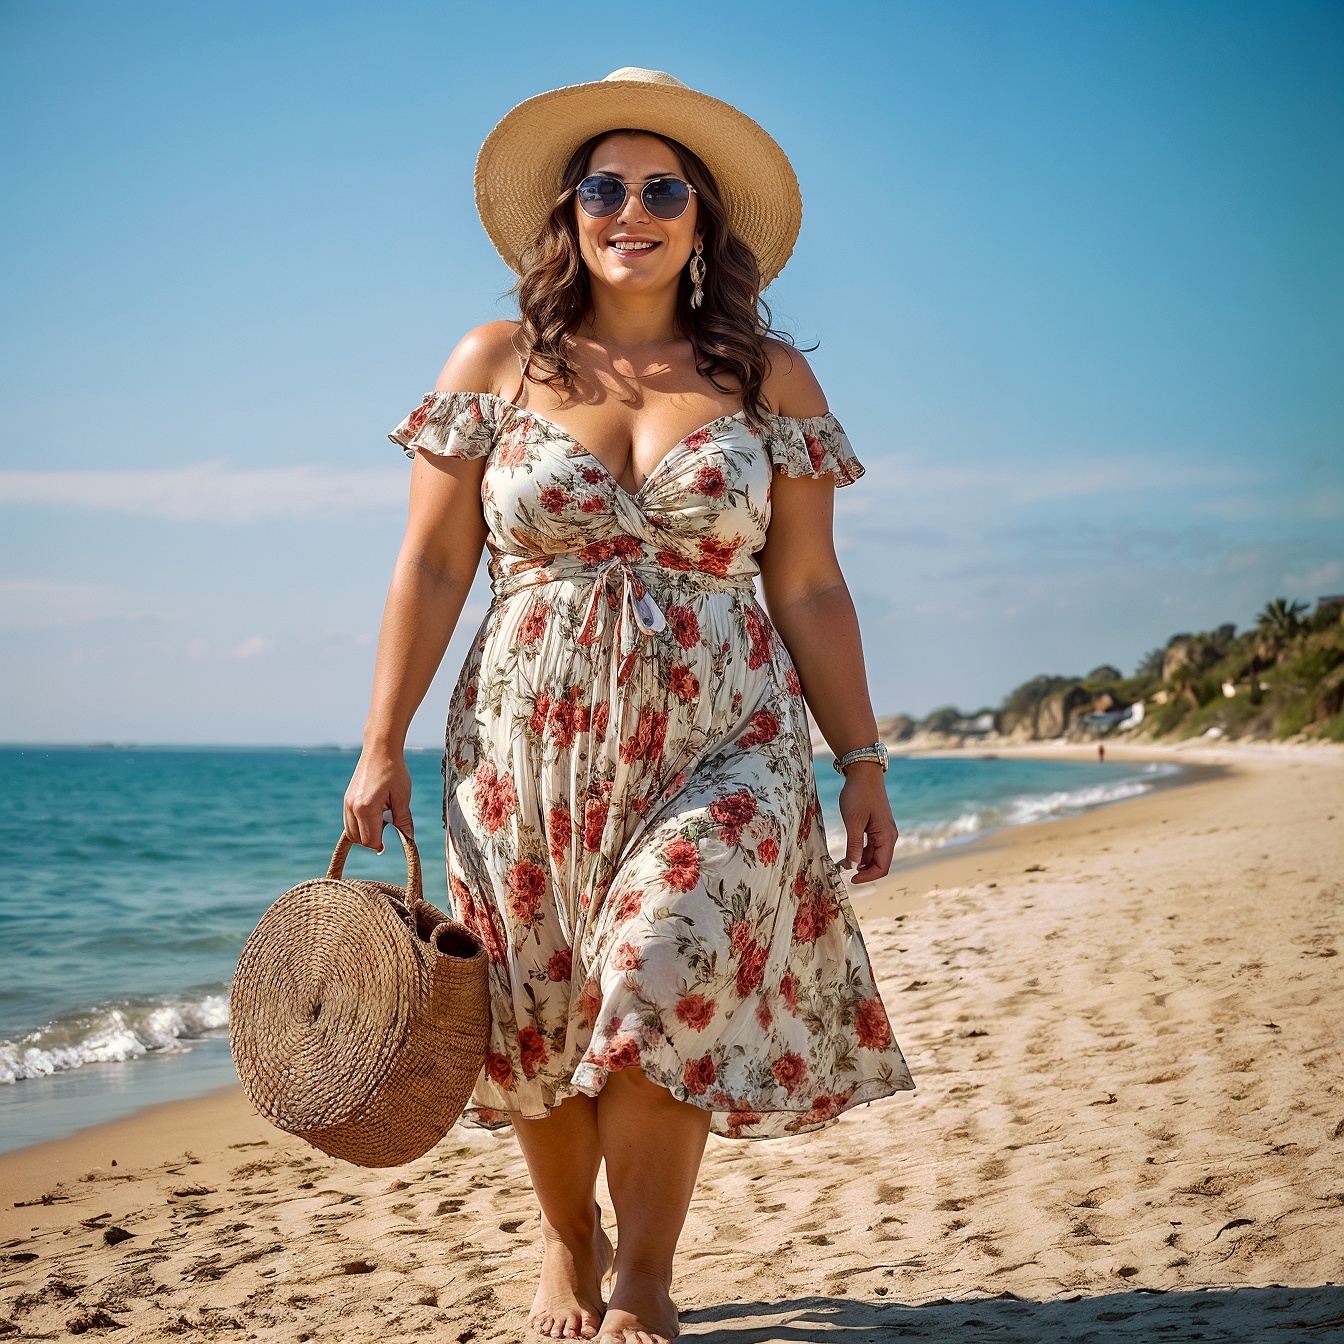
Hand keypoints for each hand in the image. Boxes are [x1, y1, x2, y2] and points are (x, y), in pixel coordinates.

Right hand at [343, 744, 412, 852]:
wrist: (380, 750)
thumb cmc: (393, 771)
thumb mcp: (402, 797)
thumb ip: (403, 820)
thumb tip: (409, 839)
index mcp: (366, 809)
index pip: (370, 841)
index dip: (381, 845)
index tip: (390, 842)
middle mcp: (352, 808)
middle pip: (359, 840)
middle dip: (373, 839)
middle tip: (388, 825)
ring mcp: (347, 803)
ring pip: (351, 833)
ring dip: (365, 833)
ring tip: (381, 818)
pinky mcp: (346, 799)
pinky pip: (349, 822)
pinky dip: (359, 825)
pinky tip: (374, 814)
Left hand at [837, 762, 898, 883]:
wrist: (863, 772)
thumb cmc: (858, 795)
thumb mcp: (853, 822)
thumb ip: (854, 846)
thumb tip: (851, 867)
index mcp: (887, 836)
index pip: (882, 867)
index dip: (867, 877)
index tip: (851, 879)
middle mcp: (889, 835)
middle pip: (880, 863)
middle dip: (863, 871)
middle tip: (843, 873)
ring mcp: (884, 830)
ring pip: (875, 855)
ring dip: (861, 862)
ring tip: (843, 864)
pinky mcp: (877, 825)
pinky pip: (872, 845)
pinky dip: (861, 852)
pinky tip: (848, 853)